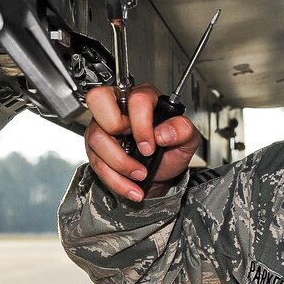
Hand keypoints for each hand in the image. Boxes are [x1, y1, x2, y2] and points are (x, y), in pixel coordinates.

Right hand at [84, 83, 200, 200]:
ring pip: (96, 137)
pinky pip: (95, 161)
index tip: (150, 146)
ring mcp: (103, 125)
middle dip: (115, 128)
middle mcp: (120, 106)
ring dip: (120, 164)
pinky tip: (130, 187)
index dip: (142, 125)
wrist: (160, 175)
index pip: (136, 99)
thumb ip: (183, 130)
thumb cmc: (170, 151)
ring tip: (140, 175)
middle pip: (99, 99)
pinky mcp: (95, 147)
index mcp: (145, 97)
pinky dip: (115, 179)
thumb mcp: (187, 141)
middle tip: (135, 147)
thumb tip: (164, 132)